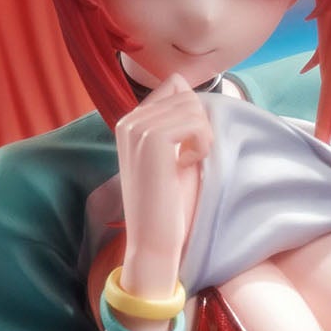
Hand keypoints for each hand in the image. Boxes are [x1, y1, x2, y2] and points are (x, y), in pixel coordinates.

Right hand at [116, 75, 211, 297]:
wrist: (153, 244)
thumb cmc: (167, 208)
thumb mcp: (171, 158)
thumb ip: (176, 123)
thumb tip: (187, 87)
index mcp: (130, 123)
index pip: (174, 86)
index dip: (192, 115)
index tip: (184, 152)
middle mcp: (128, 120)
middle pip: (185, 92)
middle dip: (198, 125)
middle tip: (189, 161)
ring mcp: (137, 127)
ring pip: (192, 104)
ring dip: (202, 137)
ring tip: (187, 165)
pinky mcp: (152, 138)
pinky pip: (195, 121)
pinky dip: (201, 145)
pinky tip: (186, 167)